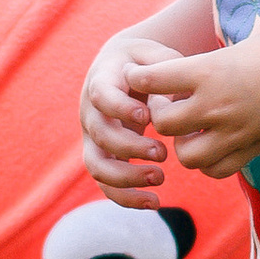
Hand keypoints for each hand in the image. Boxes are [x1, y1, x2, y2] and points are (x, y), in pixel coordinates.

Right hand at [82, 28, 168, 198]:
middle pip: (100, 135)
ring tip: (160, 178)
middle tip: (162, 153)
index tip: (146, 116)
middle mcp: (92, 112)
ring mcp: (93, 137)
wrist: (123, 67)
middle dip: (130, 148)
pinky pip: (106, 185)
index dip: (120, 108)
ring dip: (126, 179)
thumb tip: (168, 106)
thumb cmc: (145, 62)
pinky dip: (127, 198)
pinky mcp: (103, 156)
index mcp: (102, 81)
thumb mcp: (155, 55)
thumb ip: (164, 72)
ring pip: (97, 166)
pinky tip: (155, 203)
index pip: (102, 96)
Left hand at [132, 29, 259, 178]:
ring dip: (181, 144)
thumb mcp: (234, 50)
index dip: (139, 78)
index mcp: (209, 71)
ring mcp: (235, 131)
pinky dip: (208, 162)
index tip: (140, 76)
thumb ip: (203, 68)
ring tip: (191, 130)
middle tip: (168, 105)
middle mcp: (216, 104)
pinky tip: (212, 146)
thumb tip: (174, 78)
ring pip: (186, 155)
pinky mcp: (253, 149)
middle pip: (163, 124)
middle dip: (158, 116)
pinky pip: (216, 170)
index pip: (153, 79)